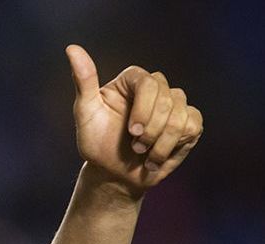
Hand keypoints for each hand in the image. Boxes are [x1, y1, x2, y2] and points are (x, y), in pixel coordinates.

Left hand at [66, 44, 203, 197]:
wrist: (112, 173)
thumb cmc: (96, 143)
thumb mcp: (85, 113)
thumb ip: (84, 81)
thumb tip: (72, 49)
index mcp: (131, 81)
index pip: (149, 82)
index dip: (144, 108)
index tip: (132, 131)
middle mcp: (155, 88)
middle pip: (167, 98)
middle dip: (151, 130)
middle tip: (135, 147)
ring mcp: (173, 104)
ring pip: (181, 113)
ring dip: (161, 142)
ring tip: (144, 155)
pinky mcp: (188, 121)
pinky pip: (192, 125)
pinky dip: (173, 146)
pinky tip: (156, 157)